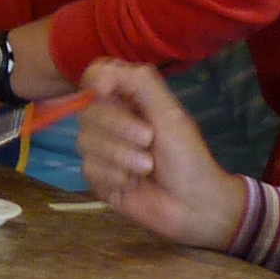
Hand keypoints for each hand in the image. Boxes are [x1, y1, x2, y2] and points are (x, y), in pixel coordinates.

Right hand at [77, 61, 247, 251]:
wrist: (193, 203)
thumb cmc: (187, 156)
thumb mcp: (169, 112)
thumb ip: (139, 83)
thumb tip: (99, 74)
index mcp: (129, 100)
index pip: (96, 75)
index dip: (95, 80)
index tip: (105, 90)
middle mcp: (112, 122)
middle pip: (88, 110)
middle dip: (119, 126)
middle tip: (149, 139)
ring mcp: (103, 151)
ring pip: (86, 141)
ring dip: (121, 155)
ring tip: (147, 167)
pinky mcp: (98, 178)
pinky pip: (90, 168)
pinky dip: (115, 175)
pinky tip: (133, 183)